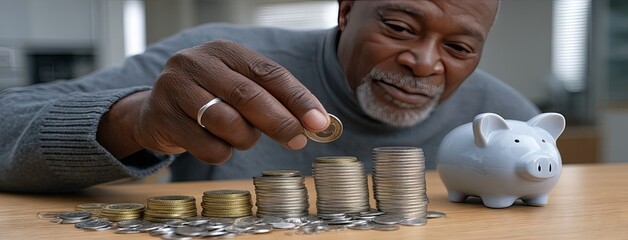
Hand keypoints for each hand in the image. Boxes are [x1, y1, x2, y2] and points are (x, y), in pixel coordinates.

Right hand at [98, 40, 329, 163]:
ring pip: (227, 123)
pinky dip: (223, 153)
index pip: (269, 73)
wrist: (154, 110)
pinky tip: (218, 144)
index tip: (319, 122)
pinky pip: (207, 147)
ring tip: (244, 138)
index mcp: (224, 51)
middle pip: (248, 96)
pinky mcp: (162, 118)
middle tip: (298, 141)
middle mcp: (196, 62)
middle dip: (280, 122)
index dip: (298, 99)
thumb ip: (274, 99)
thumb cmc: (209, 98)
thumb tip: (316, 123)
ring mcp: (175, 89)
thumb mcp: (238, 87)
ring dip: (246, 139)